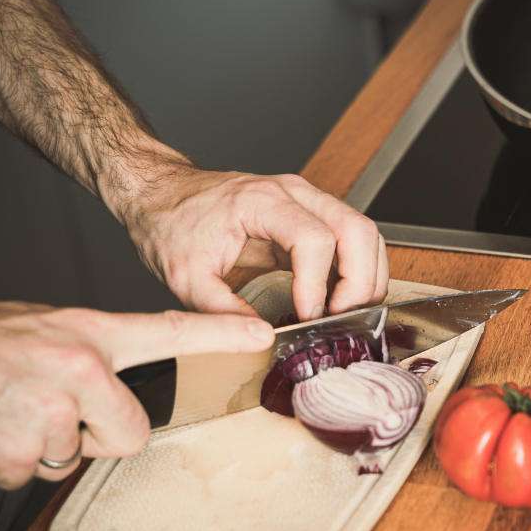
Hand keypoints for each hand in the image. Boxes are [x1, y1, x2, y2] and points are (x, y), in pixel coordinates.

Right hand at [0, 302, 274, 488]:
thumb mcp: (48, 334)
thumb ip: (91, 358)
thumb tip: (114, 394)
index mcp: (91, 334)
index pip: (171, 330)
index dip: (221, 334)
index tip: (261, 335)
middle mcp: (78, 364)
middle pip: (131, 434)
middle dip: (95, 436)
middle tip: (53, 408)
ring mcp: (48, 403)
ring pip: (73, 456)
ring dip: (42, 445)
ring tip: (13, 408)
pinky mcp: (15, 441)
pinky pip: (29, 472)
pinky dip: (8, 460)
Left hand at [120, 167, 388, 320]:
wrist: (163, 193)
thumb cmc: (171, 221)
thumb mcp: (185, 275)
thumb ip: (221, 310)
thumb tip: (260, 337)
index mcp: (263, 201)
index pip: (315, 239)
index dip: (318, 284)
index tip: (307, 316)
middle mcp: (295, 193)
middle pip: (357, 230)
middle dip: (360, 281)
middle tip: (343, 318)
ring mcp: (308, 201)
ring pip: (365, 233)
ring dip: (367, 277)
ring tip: (346, 313)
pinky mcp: (312, 215)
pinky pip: (353, 239)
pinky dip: (359, 271)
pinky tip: (341, 299)